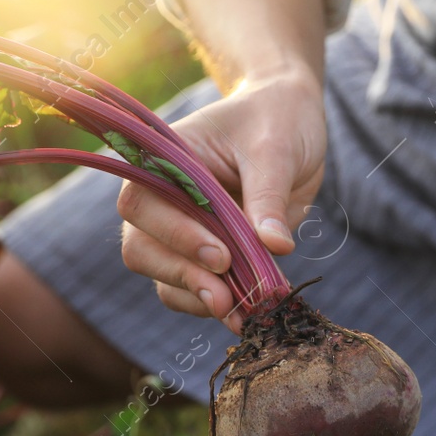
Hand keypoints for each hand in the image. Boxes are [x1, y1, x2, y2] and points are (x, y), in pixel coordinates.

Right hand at [116, 69, 326, 326]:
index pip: (143, 203)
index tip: (221, 257)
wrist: (294, 122)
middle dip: (183, 276)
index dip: (174, 235)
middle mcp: (163, 197)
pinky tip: (250, 314)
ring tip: (242, 315)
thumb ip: (269, 196)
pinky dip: (218, 305)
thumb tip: (275, 247)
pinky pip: (194, 290)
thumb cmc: (278, 120)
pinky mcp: (208, 254)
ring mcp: (183, 229)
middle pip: (142, 248)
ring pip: (164, 277)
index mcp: (166, 159)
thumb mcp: (277, 149)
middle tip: (227, 299)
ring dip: (199, 299)